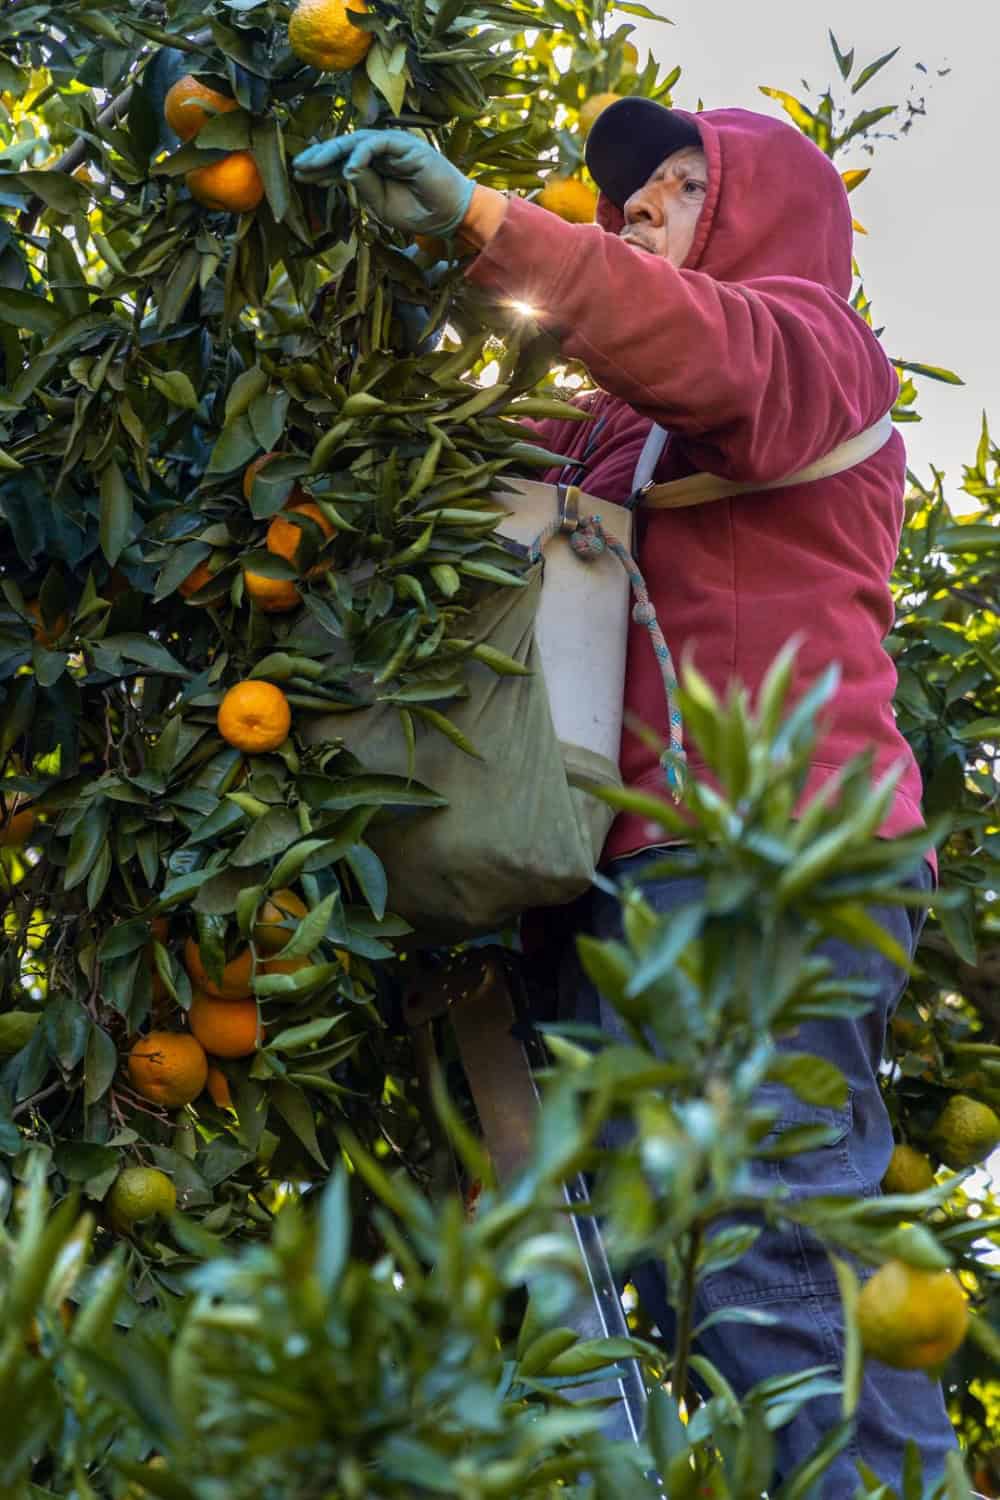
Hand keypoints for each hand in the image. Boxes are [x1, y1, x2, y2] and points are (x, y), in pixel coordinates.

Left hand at [292, 129, 474, 237]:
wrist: (450, 216)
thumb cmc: (420, 213)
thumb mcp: (382, 206)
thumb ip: (364, 187)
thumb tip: (345, 167)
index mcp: (376, 169)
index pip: (343, 163)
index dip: (322, 168)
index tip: (300, 176)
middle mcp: (382, 153)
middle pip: (345, 148)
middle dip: (320, 156)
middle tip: (297, 166)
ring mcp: (394, 146)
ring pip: (356, 141)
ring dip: (332, 151)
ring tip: (312, 164)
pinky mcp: (406, 144)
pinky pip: (377, 143)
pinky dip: (360, 153)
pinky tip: (348, 167)